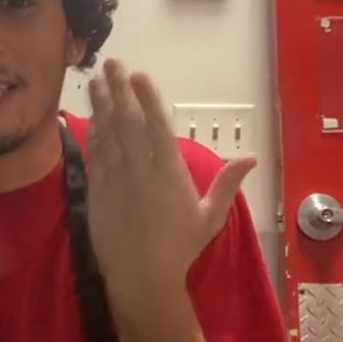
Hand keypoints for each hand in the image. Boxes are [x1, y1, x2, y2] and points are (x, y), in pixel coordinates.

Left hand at [84, 59, 253, 288]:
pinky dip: (93, 132)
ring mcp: (116, 179)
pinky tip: (91, 116)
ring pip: (107, 133)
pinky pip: (95, 154)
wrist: (141, 277)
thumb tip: (250, 157)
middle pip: (128, 122)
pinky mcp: (98, 191)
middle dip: (120, 91)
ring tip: (97, 80)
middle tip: (113, 64)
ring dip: (101, 105)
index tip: (139, 76)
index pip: (157, 127)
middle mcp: (141, 170)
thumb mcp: (211, 216)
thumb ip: (227, 184)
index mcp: (170, 173)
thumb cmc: (180, 247)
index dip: (147, 99)